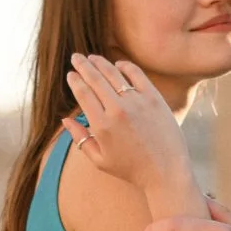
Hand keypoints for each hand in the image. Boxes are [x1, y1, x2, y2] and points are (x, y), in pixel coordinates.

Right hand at [63, 53, 190, 191]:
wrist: (166, 172)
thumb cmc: (131, 169)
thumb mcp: (100, 160)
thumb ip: (80, 139)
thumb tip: (65, 119)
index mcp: (101, 125)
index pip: (83, 93)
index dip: (75, 81)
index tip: (71, 74)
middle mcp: (117, 110)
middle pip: (95, 79)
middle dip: (83, 65)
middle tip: (76, 57)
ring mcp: (137, 102)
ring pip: (113, 74)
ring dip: (100, 63)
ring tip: (92, 58)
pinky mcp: (154, 98)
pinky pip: (136, 75)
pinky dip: (125, 66)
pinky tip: (118, 64)